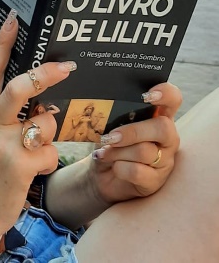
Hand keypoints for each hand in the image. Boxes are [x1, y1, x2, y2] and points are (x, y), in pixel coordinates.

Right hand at [0, 13, 75, 236]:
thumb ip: (11, 111)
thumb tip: (45, 98)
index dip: (2, 43)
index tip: (13, 18)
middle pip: (19, 88)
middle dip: (44, 76)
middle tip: (66, 67)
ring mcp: (5, 144)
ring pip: (45, 121)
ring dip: (49, 132)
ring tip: (35, 147)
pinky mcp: (20, 165)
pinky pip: (51, 151)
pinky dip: (50, 159)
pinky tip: (36, 167)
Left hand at [89, 82, 181, 205]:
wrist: (102, 176)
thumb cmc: (110, 145)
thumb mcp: (111, 127)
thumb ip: (115, 117)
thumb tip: (107, 112)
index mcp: (158, 117)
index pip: (172, 99)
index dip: (165, 94)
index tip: (147, 95)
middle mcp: (167, 137)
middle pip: (163, 127)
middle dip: (133, 132)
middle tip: (111, 137)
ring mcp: (165, 160)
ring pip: (145, 151)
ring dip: (118, 152)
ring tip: (105, 153)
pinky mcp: (156, 181)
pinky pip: (138, 171)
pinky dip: (120, 168)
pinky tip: (113, 167)